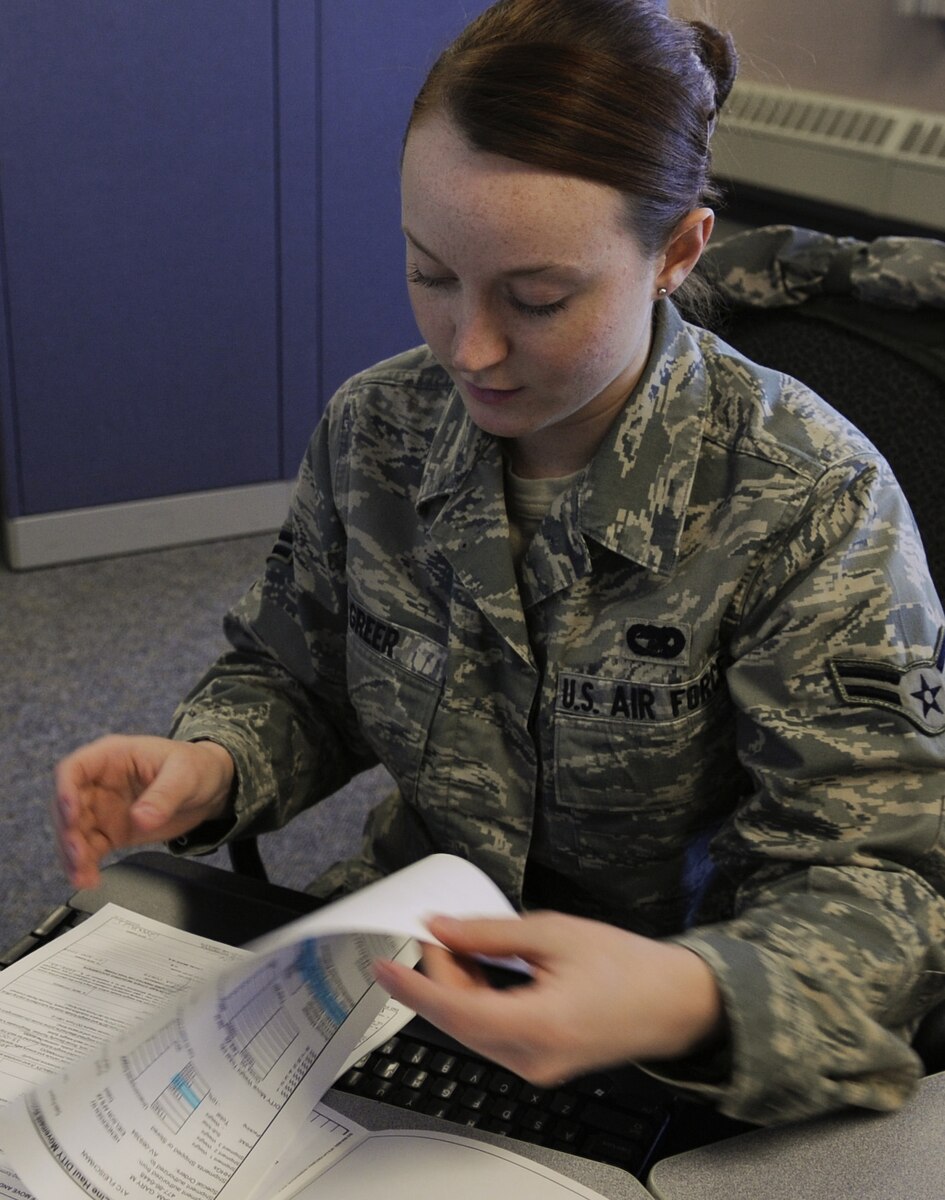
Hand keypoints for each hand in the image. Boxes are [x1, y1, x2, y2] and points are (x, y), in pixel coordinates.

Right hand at [53, 734, 235, 888]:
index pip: (74, 769)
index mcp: (112, 756)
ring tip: (81, 875)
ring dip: (73, 855)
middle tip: (78, 854)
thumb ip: (162, 796)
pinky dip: (86, 865)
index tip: (71, 814)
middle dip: (68, 832)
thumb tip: (140, 818)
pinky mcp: (111, 832)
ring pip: (74, 832)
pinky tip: (88, 879)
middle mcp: (100, 783)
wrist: (212, 788)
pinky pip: (90, 850)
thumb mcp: (184, 774)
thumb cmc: (196, 766)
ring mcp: (103, 808)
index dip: (65, 791)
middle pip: (67, 806)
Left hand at [373, 911, 722, 1086]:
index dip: (413, 986)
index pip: (454, 1010)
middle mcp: (531, 1058)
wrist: (677, 1002)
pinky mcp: (541, 1063)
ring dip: (457, 990)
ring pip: (472, 1030)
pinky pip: (492, 1035)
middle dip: (437, 978)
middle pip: (458, 1021)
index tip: (385, 965)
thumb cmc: (631, 968)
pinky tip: (481, 972)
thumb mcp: (555, 934)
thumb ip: (490, 934)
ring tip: (461, 947)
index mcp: (537, 1026)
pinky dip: (478, 1003)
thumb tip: (445, 929)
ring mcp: (536, 1067)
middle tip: (435, 935)